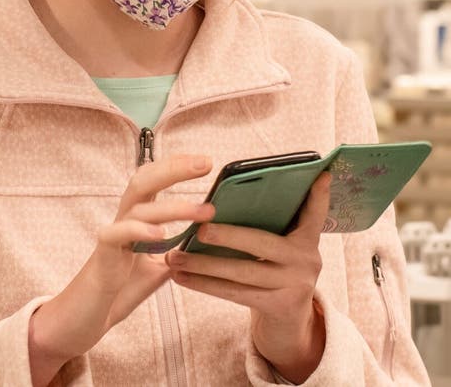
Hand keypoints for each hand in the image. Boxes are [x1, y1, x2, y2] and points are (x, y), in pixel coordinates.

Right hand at [28, 154, 214, 382]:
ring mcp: (112, 235)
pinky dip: (139, 230)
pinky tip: (161, 233)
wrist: (86, 319)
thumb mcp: (158, 267)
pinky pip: (117, 234)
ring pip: (139, 207)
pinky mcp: (102, 256)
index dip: (177, 167)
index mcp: (137, 218)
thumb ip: (179, 251)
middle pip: (144, 180)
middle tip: (205, 163)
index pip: (155, 180)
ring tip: (203, 210)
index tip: (206, 161)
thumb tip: (207, 239)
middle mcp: (124, 219)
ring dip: (174, 207)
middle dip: (175, 168)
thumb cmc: (120, 289)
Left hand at [165, 170, 331, 382]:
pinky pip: (234, 294)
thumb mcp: (285, 247)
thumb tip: (235, 195)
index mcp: (308, 239)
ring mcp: (294, 286)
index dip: (319, 195)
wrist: (290, 323)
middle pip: (262, 243)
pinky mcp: (277, 307)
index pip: (316, 212)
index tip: (321, 174)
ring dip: (203, 265)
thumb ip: (274, 224)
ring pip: (242, 273)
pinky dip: (204, 285)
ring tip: (175, 256)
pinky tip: (181, 277)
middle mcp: (307, 261)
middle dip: (228, 236)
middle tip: (199, 228)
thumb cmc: (277, 270)